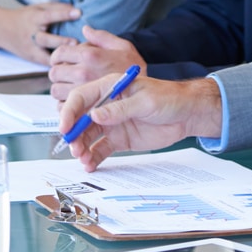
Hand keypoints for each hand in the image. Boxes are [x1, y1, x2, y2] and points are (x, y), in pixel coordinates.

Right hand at [0, 2, 80, 64]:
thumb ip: (56, 8)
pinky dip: (55, 66)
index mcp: (34, 18)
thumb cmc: (25, 17)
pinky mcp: (31, 58)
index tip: (78, 13)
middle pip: (45, 39)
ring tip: (72, 59)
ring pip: (43, 56)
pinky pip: (44, 63)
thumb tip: (77, 9)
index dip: (63, 14)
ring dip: (58, 58)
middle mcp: (31, 34)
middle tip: (76, 42)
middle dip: (60, 41)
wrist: (1, 29)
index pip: (49, 15)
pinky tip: (68, 67)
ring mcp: (30, 48)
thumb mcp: (38, 7)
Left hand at [49, 26, 145, 97]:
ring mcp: (83, 90)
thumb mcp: (122, 46)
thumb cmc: (134, 68)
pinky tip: (76, 101)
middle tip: (67, 75)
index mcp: (90, 55)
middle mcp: (83, 72)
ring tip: (71, 88)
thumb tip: (86, 29)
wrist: (147, 92)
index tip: (62, 61)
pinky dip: (66, 105)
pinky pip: (63, 106)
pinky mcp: (83, 107)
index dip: (58, 56)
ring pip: (56, 91)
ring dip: (61, 89)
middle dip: (59, 73)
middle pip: (54, 73)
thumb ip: (101, 37)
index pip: (59, 53)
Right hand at [59, 75, 221, 171]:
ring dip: (81, 147)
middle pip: (80, 119)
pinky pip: (100, 149)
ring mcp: (111, 124)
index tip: (64, 128)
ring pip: (87, 136)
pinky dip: (92, 157)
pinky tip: (90, 165)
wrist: (187, 114)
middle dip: (73, 134)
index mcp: (110, 87)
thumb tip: (95, 115)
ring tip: (82, 158)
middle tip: (74, 148)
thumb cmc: (168, 98)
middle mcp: (106, 106)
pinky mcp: (118, 139)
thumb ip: (119, 109)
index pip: (81, 98)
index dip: (69, 112)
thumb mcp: (145, 101)